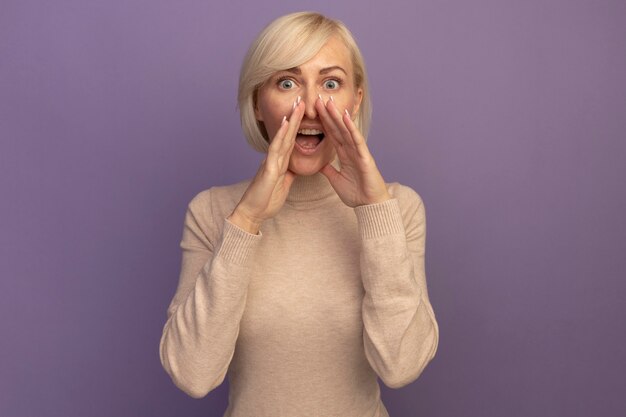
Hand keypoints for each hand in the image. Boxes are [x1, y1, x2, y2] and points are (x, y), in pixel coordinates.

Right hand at [228, 100, 304, 233]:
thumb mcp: (283, 185)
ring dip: (291, 121)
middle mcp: (275, 158)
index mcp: (280, 162)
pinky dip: (281, 136)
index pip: (292, 141)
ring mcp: (271, 162)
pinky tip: (286, 124)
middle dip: (296, 118)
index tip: (306, 115)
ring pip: (283, 137)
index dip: (299, 128)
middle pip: (288, 135)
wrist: (253, 213)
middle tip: (303, 101)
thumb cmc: (266, 200)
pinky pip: (276, 149)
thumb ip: (288, 174)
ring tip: (298, 106)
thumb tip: (294, 168)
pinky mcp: (269, 169)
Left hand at [316, 97, 390, 207]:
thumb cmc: (356, 194)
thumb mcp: (336, 180)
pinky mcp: (365, 157)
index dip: (323, 122)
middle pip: (338, 128)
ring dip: (338, 116)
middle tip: (319, 98)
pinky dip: (351, 128)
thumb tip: (319, 165)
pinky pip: (357, 140)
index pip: (332, 135)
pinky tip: (346, 117)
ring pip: (346, 130)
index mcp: (344, 155)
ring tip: (329, 102)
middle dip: (328, 114)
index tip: (315, 110)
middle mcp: (351, 150)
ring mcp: (359, 152)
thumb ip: (329, 170)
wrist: (369, 206)